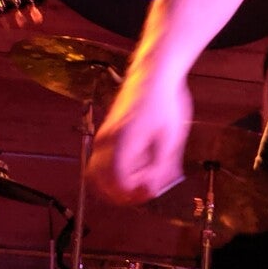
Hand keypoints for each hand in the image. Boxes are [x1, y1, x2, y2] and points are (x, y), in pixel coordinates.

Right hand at [88, 67, 192, 204]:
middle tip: (144, 189)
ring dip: (116, 184)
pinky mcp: (105, 135)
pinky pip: (100, 163)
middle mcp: (106, 141)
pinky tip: (136, 165)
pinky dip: (114, 172)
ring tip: (140, 177)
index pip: (116, 182)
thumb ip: (159, 169)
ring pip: (97, 175)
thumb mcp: (170, 140)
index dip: (132, 193)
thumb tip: (151, 191)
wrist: (153, 75)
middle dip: (122, 193)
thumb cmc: (164, 103)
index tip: (150, 191)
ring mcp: (102, 137)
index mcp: (122, 143)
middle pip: (100, 183)